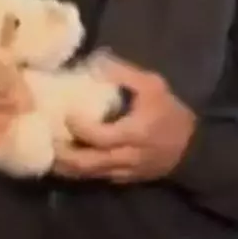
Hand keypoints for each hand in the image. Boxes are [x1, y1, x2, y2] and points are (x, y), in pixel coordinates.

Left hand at [53, 53, 195, 183]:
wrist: (193, 148)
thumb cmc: (170, 113)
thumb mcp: (153, 86)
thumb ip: (123, 73)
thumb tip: (94, 58)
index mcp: (134, 133)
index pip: (99, 136)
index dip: (79, 128)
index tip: (66, 114)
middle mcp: (127, 156)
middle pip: (87, 163)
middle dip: (63, 155)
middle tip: (45, 140)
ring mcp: (124, 172)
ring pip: (88, 175)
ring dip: (66, 167)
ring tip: (47, 153)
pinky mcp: (124, 180)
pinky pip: (96, 179)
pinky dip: (79, 171)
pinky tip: (64, 162)